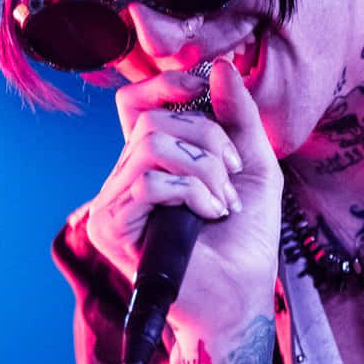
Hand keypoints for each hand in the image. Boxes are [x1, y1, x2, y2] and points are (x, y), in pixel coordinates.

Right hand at [84, 61, 282, 347]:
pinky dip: (190, 191)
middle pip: (151, 119)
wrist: (241, 297)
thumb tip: (219, 66)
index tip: (204, 90)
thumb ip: (239, 116)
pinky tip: (209, 215)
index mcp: (152, 161)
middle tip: (231, 176)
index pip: (135, 103)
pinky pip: (147, 180)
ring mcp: (112, 203)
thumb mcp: (254, 164)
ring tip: (222, 202)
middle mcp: (125, 178)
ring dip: (203, 168)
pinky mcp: (109, 227)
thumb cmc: (246, 238)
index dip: (166, 86)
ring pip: (151, 144)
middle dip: (206, 139)